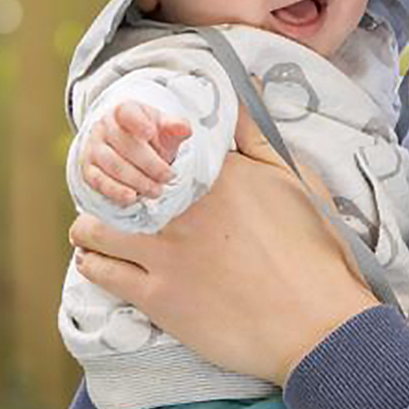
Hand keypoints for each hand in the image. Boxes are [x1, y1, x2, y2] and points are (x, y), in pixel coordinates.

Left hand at [70, 108, 377, 384]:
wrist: (316, 321)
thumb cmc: (314, 248)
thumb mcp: (295, 178)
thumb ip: (257, 133)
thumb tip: (242, 87)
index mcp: (213, 173)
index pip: (153, 143)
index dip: (139, 146)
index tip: (139, 152)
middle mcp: (180, 207)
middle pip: (116, 181)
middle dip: (110, 184)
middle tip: (116, 192)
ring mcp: (164, 252)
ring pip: (95, 227)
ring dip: (92, 225)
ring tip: (100, 229)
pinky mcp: (157, 296)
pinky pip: (101, 271)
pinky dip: (93, 261)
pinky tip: (101, 260)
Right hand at [80, 101, 191, 204]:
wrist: (132, 150)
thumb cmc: (153, 138)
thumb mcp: (166, 130)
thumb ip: (176, 127)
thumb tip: (184, 128)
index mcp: (125, 111)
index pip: (127, 113)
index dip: (137, 122)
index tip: (150, 133)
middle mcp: (104, 126)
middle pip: (125, 145)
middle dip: (150, 165)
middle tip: (169, 177)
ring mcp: (93, 147)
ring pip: (113, 165)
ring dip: (137, 181)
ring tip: (157, 191)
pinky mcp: (88, 168)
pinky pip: (99, 181)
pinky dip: (116, 191)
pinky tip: (132, 198)